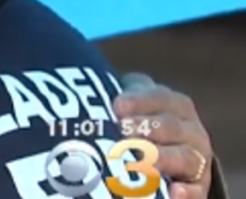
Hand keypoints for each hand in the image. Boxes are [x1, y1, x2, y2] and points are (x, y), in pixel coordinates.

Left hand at [114, 73, 212, 198]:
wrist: (166, 150)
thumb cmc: (137, 123)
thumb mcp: (131, 109)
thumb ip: (118, 105)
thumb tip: (89, 103)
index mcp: (173, 104)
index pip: (159, 98)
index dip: (139, 101)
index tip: (116, 106)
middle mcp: (189, 129)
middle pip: (170, 126)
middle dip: (146, 128)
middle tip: (123, 131)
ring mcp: (196, 157)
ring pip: (184, 156)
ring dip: (164, 158)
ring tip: (146, 161)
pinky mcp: (198, 185)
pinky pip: (196, 189)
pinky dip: (187, 192)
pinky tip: (174, 192)